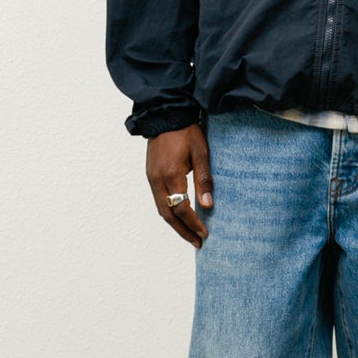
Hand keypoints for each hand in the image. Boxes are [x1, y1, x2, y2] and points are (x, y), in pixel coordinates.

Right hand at [146, 125, 213, 247]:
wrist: (165, 115)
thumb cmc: (186, 132)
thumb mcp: (201, 153)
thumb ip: (204, 180)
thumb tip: (207, 205)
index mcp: (171, 175)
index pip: (182, 209)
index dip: (194, 223)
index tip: (205, 233)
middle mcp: (157, 180)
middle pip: (168, 215)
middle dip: (183, 231)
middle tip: (198, 242)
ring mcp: (151, 178)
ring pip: (161, 210)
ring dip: (175, 224)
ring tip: (190, 234)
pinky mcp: (150, 175)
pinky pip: (158, 200)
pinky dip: (169, 213)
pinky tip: (179, 216)